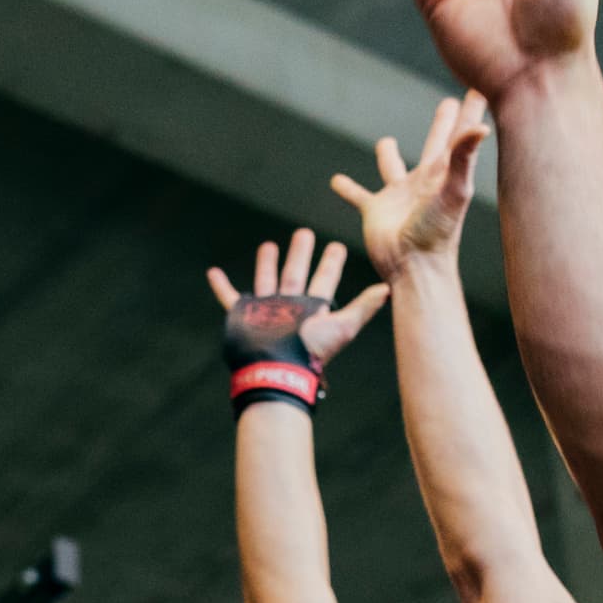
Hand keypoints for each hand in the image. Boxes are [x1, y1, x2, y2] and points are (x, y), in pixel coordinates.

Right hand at [207, 228, 389, 379]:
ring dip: (267, 264)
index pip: (325, 279)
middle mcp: (290, 306)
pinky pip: (229, 298)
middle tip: (305, 233)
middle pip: (296, 273)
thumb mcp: (343, 326)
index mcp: (313, 307)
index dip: (331, 263)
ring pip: (267, 280)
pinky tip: (214, 272)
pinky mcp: (245, 316)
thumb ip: (364, 307)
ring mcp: (267, 310)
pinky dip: (221, 286)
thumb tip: (388, 289)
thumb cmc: (311, 351)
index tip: (336, 245)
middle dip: (301, 253)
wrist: (280, 369)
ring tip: (269, 246)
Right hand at [331, 91, 488, 281]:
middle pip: (435, 142)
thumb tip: (481, 126)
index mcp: (444, 172)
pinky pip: (359, 196)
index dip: (470, 111)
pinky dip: (348, 188)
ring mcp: (399, 196)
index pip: (461, 134)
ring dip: (388, 154)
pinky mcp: (375, 211)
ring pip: (392, 166)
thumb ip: (463, 157)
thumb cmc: (438, 233)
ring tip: (385, 142)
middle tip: (448, 102)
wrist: (413, 269)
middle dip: (443, 123)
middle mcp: (423, 181)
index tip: (479, 89)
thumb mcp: (454, 191)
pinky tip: (337, 181)